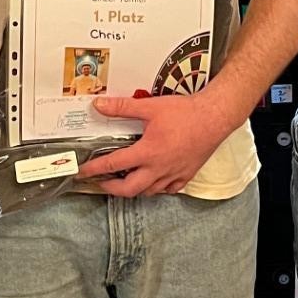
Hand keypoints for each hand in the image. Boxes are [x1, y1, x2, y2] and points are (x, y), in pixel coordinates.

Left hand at [79, 92, 234, 196]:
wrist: (215, 117)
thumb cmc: (186, 112)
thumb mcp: (150, 106)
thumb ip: (122, 107)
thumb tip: (100, 106)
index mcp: (147, 152)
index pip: (113, 165)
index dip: (94, 169)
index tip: (82, 172)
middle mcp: (159, 169)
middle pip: (128, 190)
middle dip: (110, 188)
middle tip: (100, 182)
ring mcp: (173, 175)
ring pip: (147, 192)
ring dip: (132, 189)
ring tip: (123, 180)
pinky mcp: (186, 176)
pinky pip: (167, 190)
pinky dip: (155, 188)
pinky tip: (152, 180)